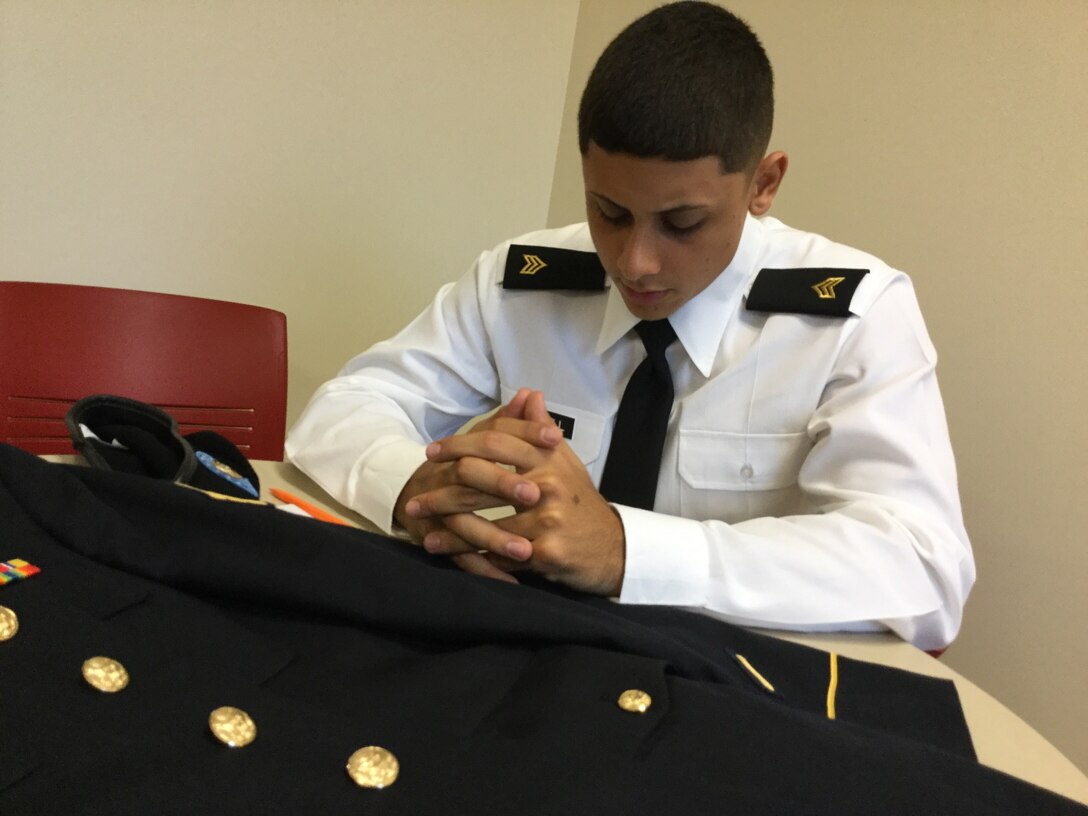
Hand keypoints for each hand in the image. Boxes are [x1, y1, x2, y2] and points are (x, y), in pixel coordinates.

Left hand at [416, 390, 626, 595]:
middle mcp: (547, 484)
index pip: (495, 441)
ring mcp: (546, 519)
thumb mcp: (566, 462)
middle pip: (480, 478)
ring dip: (446, 526)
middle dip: (442, 489)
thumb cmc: (580, 503)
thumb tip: (528, 394)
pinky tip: (445, 553)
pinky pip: (496, 554)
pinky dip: (468, 555)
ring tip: (421, 527)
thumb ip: (540, 430)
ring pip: (482, 521)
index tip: (431, 453)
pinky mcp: (544, 552)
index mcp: (548, 458)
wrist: (614, 548)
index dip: (458, 445)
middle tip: (415, 496)